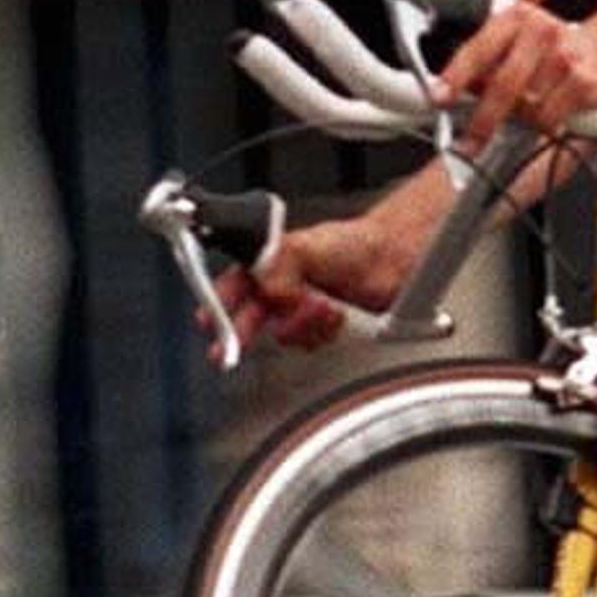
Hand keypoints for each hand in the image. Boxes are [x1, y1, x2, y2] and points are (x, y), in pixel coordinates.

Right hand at [217, 211, 416, 353]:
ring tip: (322, 306)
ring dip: (299, 324)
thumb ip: (280, 264)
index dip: (217, 302)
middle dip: (237, 333)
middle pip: (249, 316)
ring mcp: (299, 310)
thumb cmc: (350, 245)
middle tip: (226, 351)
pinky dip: (320, 332)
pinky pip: (308, 343)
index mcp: (269, 262)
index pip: (233, 283)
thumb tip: (269, 289)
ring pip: (282, 333)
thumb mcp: (306, 245)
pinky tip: (335, 316)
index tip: (206, 320)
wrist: (391, 262)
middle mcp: (281, 288)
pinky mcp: (319, 329)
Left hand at [440, 0, 596, 145]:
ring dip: (523, 121)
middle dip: (482, 120)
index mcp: (516, 18)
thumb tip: (456, 94)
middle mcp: (541, 31)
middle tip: (469, 143)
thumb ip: (490, 64)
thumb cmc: (560, 49)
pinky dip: (548, 125)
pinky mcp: (586, 81)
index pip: (478, 49)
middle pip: (502, 84)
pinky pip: (552, 117)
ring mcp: (566, 56)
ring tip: (533, 112)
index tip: (438, 99)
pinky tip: (555, 114)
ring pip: (527, 107)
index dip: (455, 77)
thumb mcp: (521, 42)